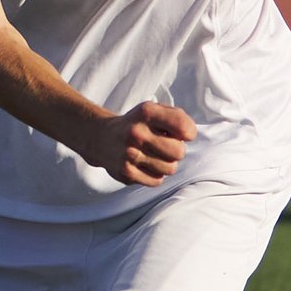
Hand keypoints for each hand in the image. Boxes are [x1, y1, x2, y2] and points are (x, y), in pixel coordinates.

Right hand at [80, 102, 196, 186]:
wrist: (101, 138)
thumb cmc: (136, 124)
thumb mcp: (153, 110)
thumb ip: (176, 117)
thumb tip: (188, 135)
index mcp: (146, 112)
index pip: (183, 127)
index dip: (189, 133)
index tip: (181, 134)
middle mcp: (136, 132)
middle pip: (179, 152)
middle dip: (176, 150)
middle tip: (166, 146)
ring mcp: (129, 154)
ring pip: (170, 168)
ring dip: (166, 164)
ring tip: (154, 156)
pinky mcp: (126, 172)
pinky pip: (157, 180)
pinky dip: (155, 175)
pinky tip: (145, 165)